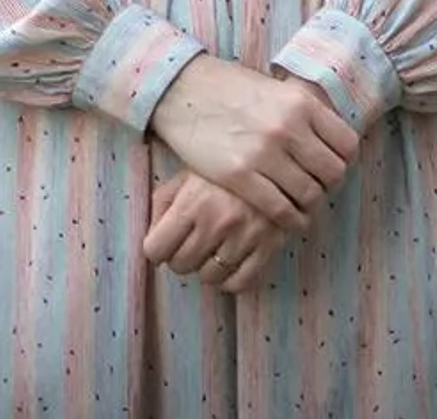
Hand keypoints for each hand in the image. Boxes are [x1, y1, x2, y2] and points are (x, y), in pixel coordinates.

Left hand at [142, 170, 290, 295]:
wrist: (282, 155)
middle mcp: (218, 221)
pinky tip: (234, 260)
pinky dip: (233, 279)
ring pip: (210, 276)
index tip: (169, 241)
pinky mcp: (272, 243)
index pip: (155, 250)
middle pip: (181, 265)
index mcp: (193, 202)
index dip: (160, 247)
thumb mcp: (189, 174)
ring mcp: (246, 234)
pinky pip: (241, 282)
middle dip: (184, 255)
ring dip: (209, 266)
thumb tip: (154, 233)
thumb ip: (164, 202)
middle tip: (197, 240)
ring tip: (218, 247)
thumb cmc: (228, 165)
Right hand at [148, 56, 359, 231]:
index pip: (347, 145)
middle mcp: (290, 128)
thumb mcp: (281, 91)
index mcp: (304, 104)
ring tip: (305, 208)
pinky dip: (289, 219)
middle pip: (332, 173)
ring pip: (308, 194)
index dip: (345, 162)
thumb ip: (307, 114)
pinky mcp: (238, 175)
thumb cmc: (236, 89)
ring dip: (310, 206)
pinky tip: (289, 220)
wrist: (187, 91)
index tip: (336, 169)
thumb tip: (331, 140)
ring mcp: (265, 153)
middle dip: (330, 187)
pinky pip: (278, 208)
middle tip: (320, 191)